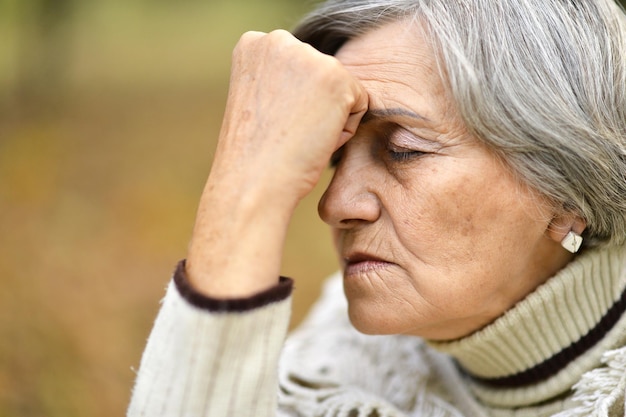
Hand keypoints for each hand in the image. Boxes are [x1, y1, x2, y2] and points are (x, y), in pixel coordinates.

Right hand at [186, 30, 367, 296]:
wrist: (253, 183)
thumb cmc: (254, 155)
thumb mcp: (258, 99)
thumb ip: (282, 79)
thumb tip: (317, 82)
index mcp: (254, 43)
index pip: (299, 68)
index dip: (290, 103)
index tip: (271, 123)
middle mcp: (279, 39)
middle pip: (322, 75)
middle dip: (312, 106)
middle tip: (285, 132)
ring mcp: (308, 56)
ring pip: (342, 88)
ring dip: (328, 118)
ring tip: (298, 137)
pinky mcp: (337, 78)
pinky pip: (360, 103)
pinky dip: (344, 130)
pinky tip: (315, 139)